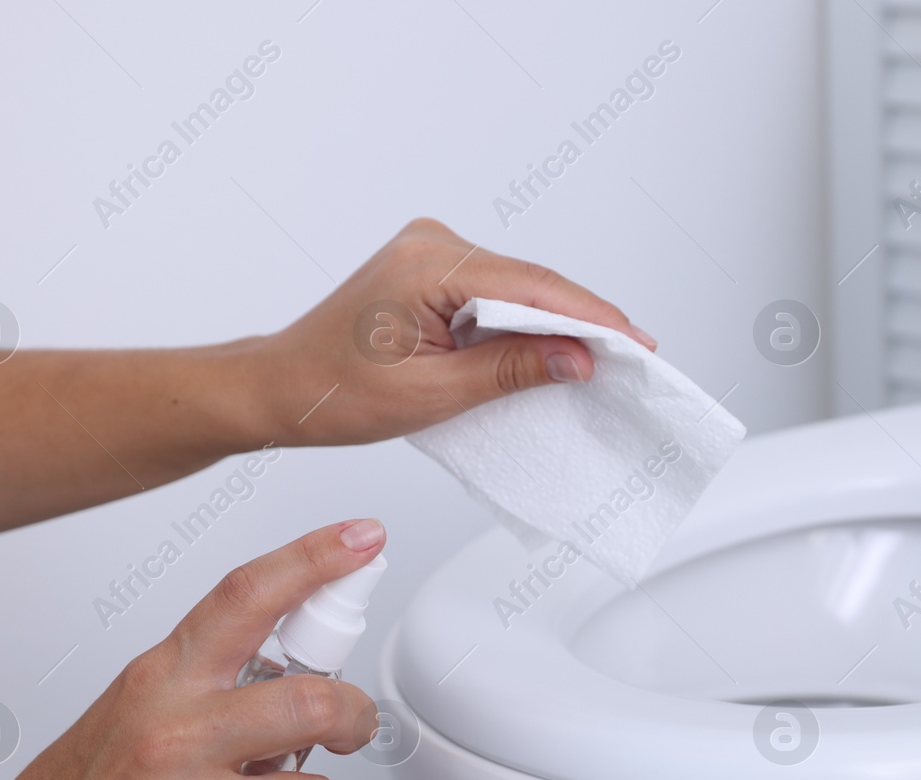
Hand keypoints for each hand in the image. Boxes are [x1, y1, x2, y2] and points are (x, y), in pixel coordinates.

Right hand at [0, 520, 385, 779]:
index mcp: (162, 680)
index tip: (363, 539)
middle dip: (353, 717)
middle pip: (311, 703)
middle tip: (349, 725)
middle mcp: (172, 738)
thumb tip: (311, 652)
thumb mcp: (138, 700)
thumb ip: (215, 673)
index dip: (314, 560)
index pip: (247, 596)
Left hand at [255, 217, 656, 445]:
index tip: (636, 343)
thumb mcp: (434, 394)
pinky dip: (524, 321)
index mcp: (427, 265)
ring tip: (602, 356)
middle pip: (530, 281)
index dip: (591, 317)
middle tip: (634, 356)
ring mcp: (431, 251)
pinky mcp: (432, 269)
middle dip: (581, 320)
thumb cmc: (336, 392)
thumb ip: (511, 370)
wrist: (284, 386)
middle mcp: (431, 243)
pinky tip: (552, 346)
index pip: (532, 286)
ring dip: (554, 322)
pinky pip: (495, 291)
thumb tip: (578, 359)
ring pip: (516, 286)